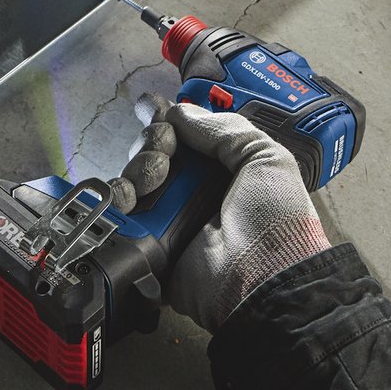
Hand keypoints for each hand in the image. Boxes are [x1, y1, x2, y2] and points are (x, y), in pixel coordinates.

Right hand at [110, 93, 331, 332]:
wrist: (261, 280)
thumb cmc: (273, 220)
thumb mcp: (266, 160)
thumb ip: (226, 129)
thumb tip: (180, 111)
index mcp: (221, 169)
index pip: (184, 135)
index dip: (167, 118)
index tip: (155, 108)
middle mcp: (192, 190)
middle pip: (152, 151)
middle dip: (153, 142)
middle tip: (166, 152)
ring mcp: (166, 218)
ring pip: (131, 178)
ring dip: (137, 169)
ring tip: (153, 180)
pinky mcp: (144, 245)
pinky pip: (118, 215)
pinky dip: (116, 200)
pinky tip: (129, 199)